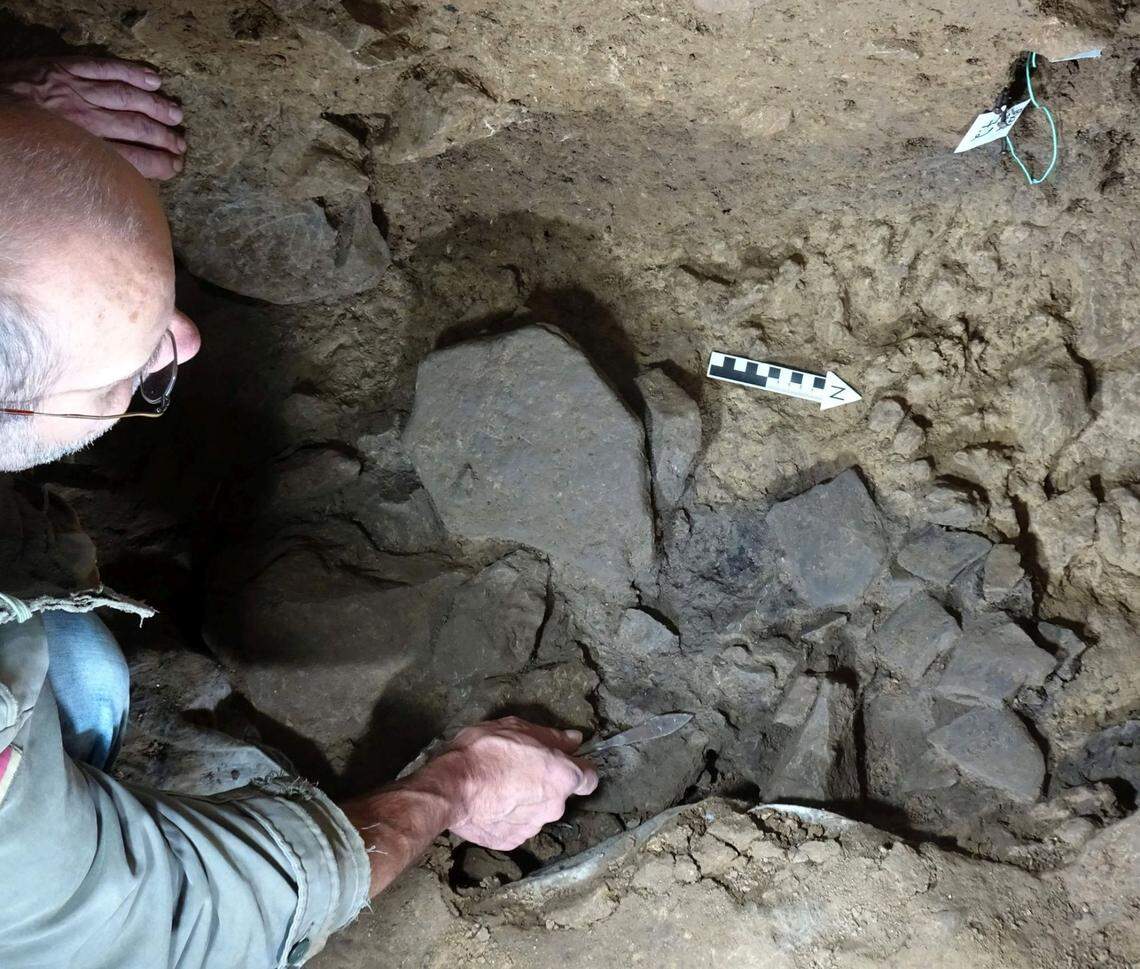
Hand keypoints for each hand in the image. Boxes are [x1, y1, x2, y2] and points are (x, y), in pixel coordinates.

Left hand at [0, 57, 184, 178]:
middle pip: (135, 128)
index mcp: (79, 149)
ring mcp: (73, 90)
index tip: (177, 167)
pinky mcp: (63, 67)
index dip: (160, 164)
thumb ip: (82, 174)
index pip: (131, 159)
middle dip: (164, 137)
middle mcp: (82, 119)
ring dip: (156, 106)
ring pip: (126, 97)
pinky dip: (131, 71)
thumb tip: (116, 186)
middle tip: (183, 145)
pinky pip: (104, 66)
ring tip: (177, 115)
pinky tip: (154, 78)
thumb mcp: (47, 171)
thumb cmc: (15, 148)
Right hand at [440, 716, 598, 850]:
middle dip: (546, 783)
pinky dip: (510, 816)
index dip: (579, 769)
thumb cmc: (485, 752)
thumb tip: (574, 740)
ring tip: (501, 785)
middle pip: (560, 794)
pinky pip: (518, 825)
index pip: (589, 778)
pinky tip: (492, 803)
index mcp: (562, 776)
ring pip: (539, 811)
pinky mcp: (512, 841)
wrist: (451, 788)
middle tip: (520, 768)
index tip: (564, 762)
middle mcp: (554, 806)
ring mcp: (534, 827)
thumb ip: (552, 736)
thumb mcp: (518, 728)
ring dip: (527, 800)